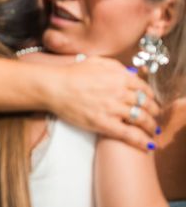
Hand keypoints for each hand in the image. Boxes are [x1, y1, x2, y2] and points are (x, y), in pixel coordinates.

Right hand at [44, 56, 160, 150]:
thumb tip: (131, 74)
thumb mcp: (95, 61)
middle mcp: (119, 91)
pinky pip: (128, 134)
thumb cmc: (71, 74)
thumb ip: (116, 66)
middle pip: (146, 104)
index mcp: (119, 76)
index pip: (144, 88)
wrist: (53, 87)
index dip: (150, 96)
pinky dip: (141, 141)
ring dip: (150, 126)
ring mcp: (112, 108)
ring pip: (141, 119)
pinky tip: (148, 145)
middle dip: (153, 111)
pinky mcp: (103, 123)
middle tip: (154, 116)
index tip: (150, 101)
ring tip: (152, 130)